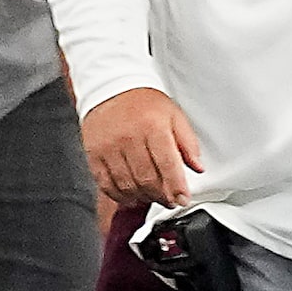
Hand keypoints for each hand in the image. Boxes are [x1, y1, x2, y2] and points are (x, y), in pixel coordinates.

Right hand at [82, 88, 203, 208]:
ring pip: (126, 184)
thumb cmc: (145, 104)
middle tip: (171, 201)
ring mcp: (108, 148)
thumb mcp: (175, 116)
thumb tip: (198, 168)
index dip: (177, 187)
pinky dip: (119, 195)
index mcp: (152, 127)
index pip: (167, 164)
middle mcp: (128, 138)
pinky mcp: (93, 154)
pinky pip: (105, 183)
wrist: (111, 89)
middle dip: (162, 196)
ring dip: (143, 198)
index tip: (183, 199)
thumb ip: (188, 143)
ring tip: (154, 198)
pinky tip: (131, 196)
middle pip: (146, 179)